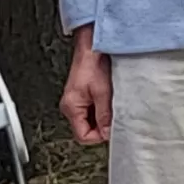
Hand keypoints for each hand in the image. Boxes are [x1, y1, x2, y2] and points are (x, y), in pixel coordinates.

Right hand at [60, 25, 112, 143]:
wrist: (91, 47)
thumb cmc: (93, 65)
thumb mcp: (103, 93)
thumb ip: (105, 116)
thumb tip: (108, 133)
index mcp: (71, 108)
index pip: (83, 136)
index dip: (99, 136)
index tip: (112, 130)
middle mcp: (70, 106)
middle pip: (86, 129)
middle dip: (101, 126)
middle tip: (113, 116)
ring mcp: (75, 101)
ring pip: (90, 120)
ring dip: (101, 116)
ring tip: (110, 104)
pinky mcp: (81, 95)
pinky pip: (91, 110)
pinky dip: (100, 108)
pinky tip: (107, 99)